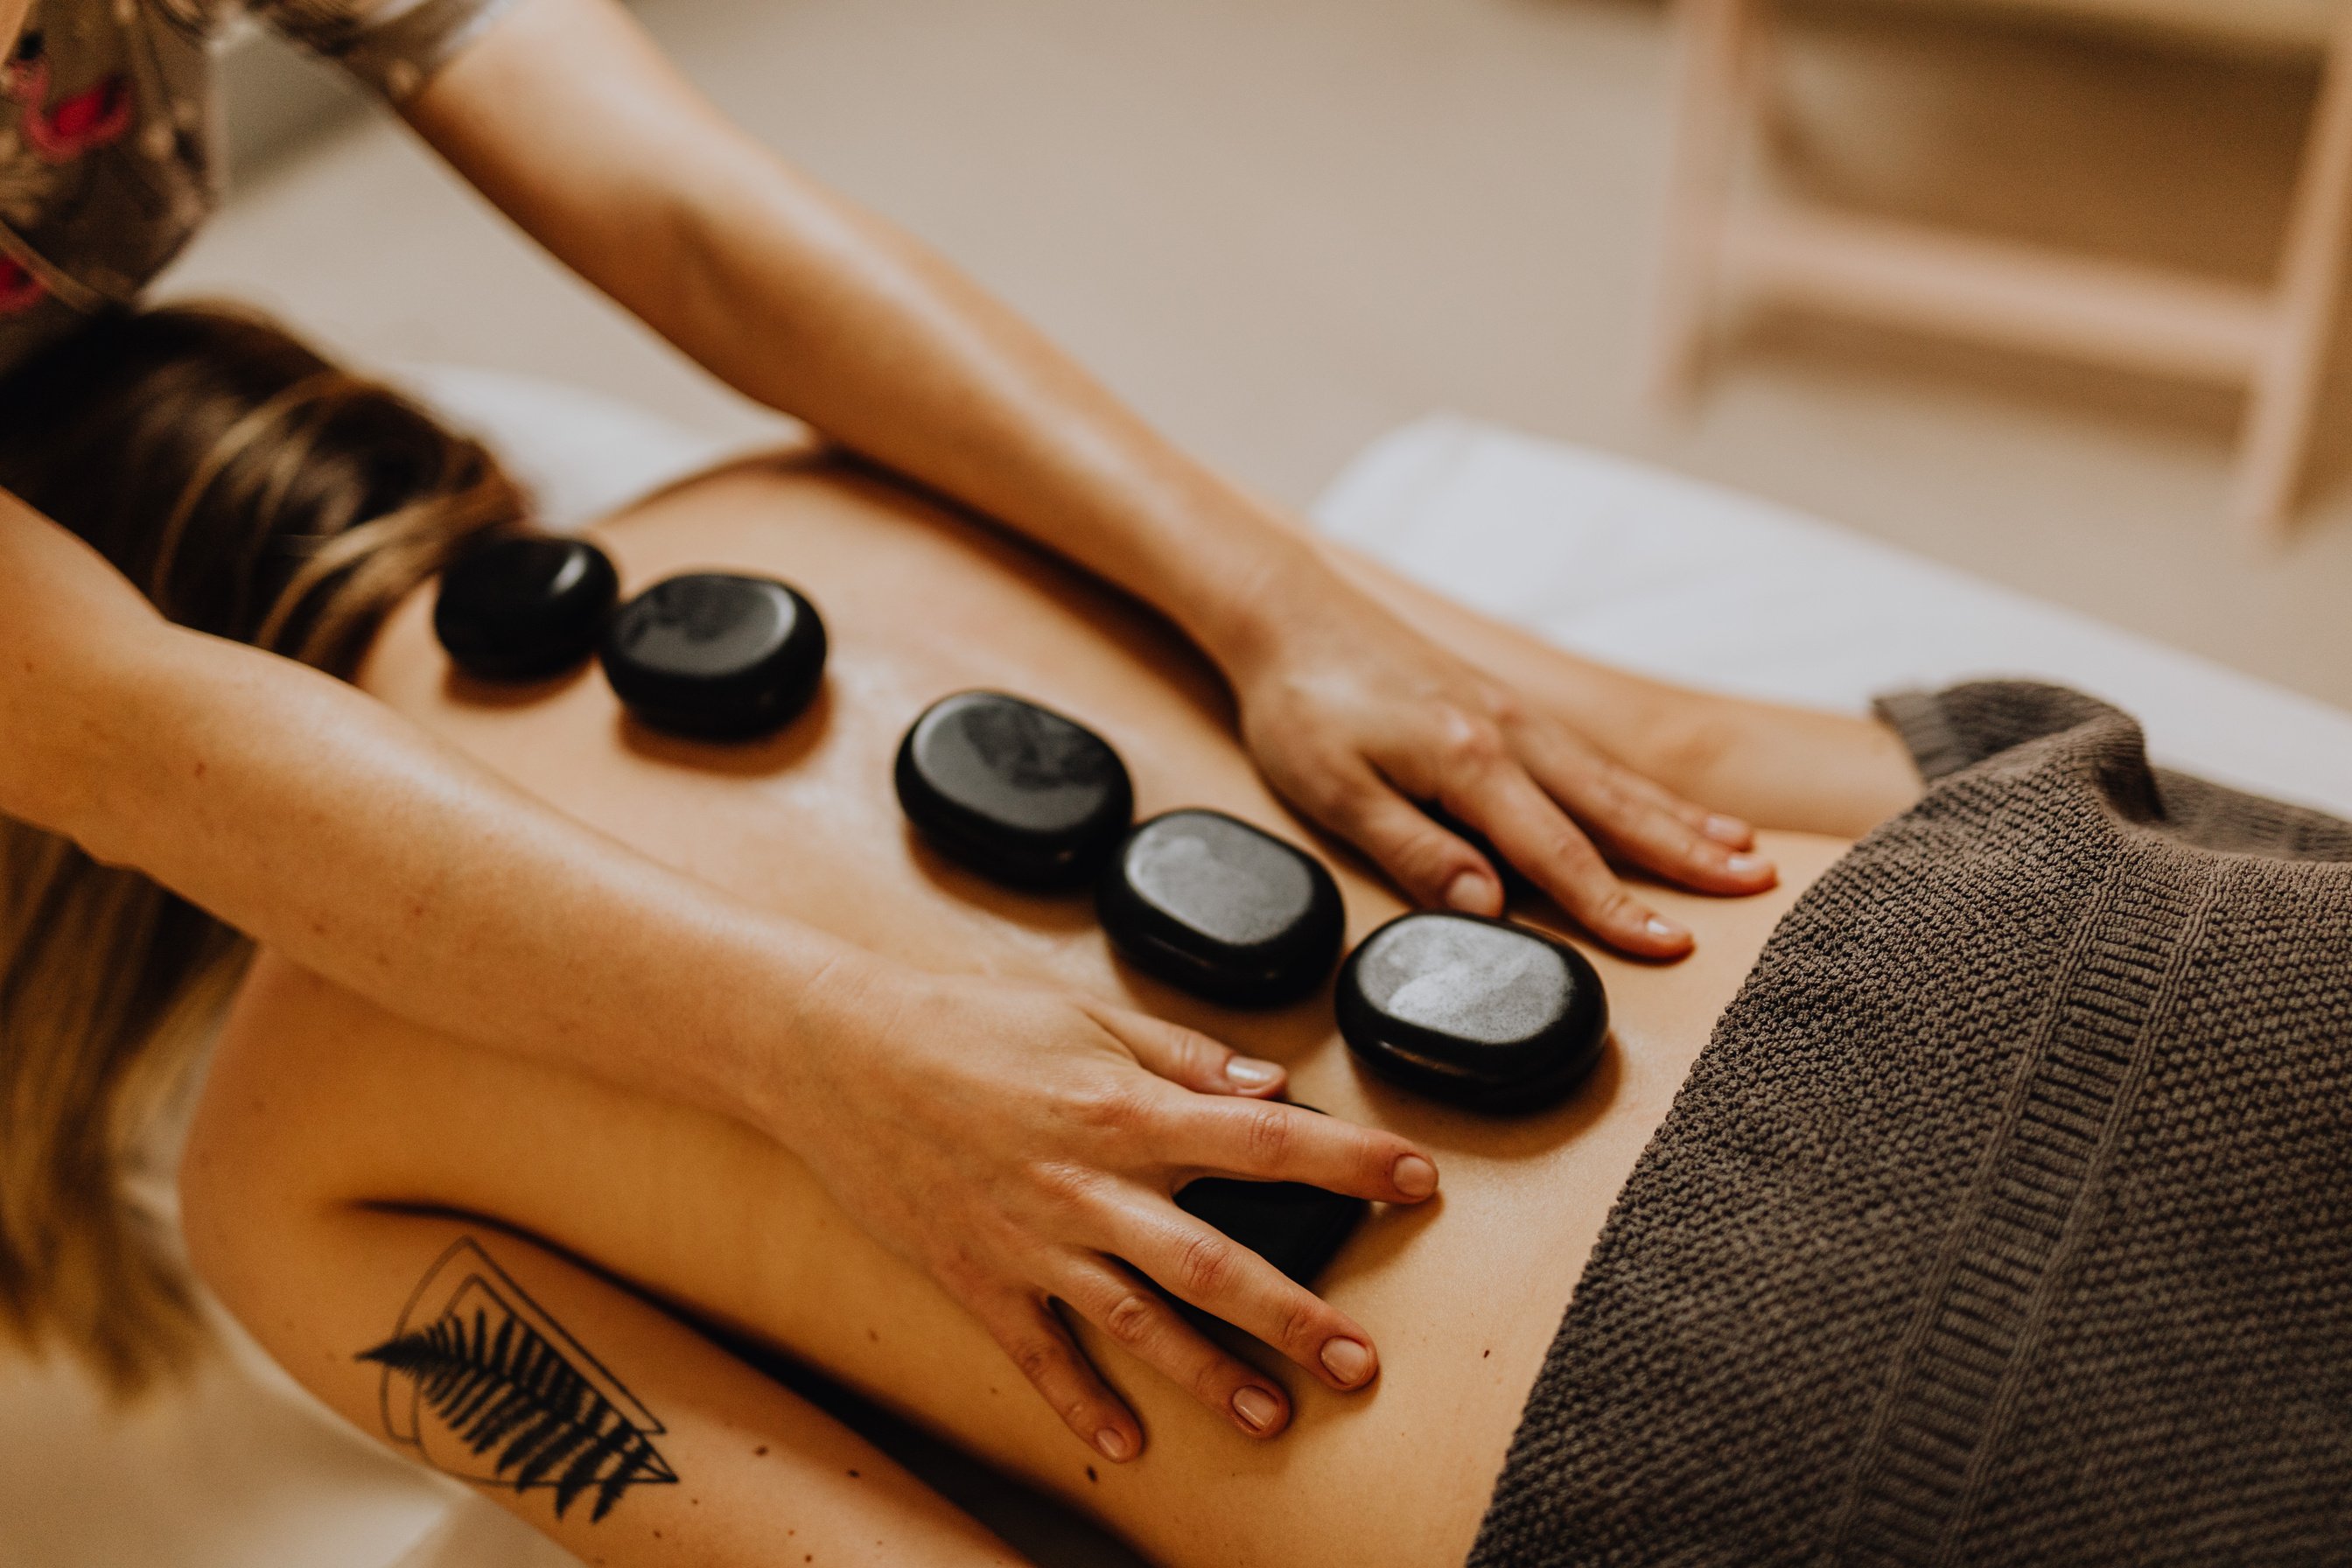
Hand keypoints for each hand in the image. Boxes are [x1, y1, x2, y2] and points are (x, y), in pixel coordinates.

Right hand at [770, 958, 1438, 1460]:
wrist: (834, 1054)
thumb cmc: (963, 1021)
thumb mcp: (1083, 1013)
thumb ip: (1182, 1053)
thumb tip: (1270, 1085)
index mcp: (1124, 1108)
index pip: (1264, 1138)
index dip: (1349, 1160)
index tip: (1418, 1180)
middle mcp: (1088, 1185)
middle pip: (1213, 1259)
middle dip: (1295, 1315)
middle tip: (1362, 1362)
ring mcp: (1032, 1241)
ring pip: (1138, 1322)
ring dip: (1210, 1375)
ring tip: (1275, 1419)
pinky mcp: (978, 1277)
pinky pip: (1040, 1354)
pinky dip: (1081, 1404)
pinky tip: (1126, 1445)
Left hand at [1222, 557, 1773, 956]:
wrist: (1291, 614)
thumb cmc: (1302, 706)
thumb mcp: (1334, 790)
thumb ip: (1414, 850)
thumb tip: (1490, 909)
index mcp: (1469, 761)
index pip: (1558, 853)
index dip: (1615, 908)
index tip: (1671, 945)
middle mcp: (1509, 734)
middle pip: (1614, 809)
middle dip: (1688, 855)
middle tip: (1759, 889)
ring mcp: (1515, 716)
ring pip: (1613, 779)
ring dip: (1680, 819)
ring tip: (1745, 852)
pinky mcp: (1505, 706)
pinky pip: (1589, 756)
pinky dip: (1639, 786)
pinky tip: (1665, 806)